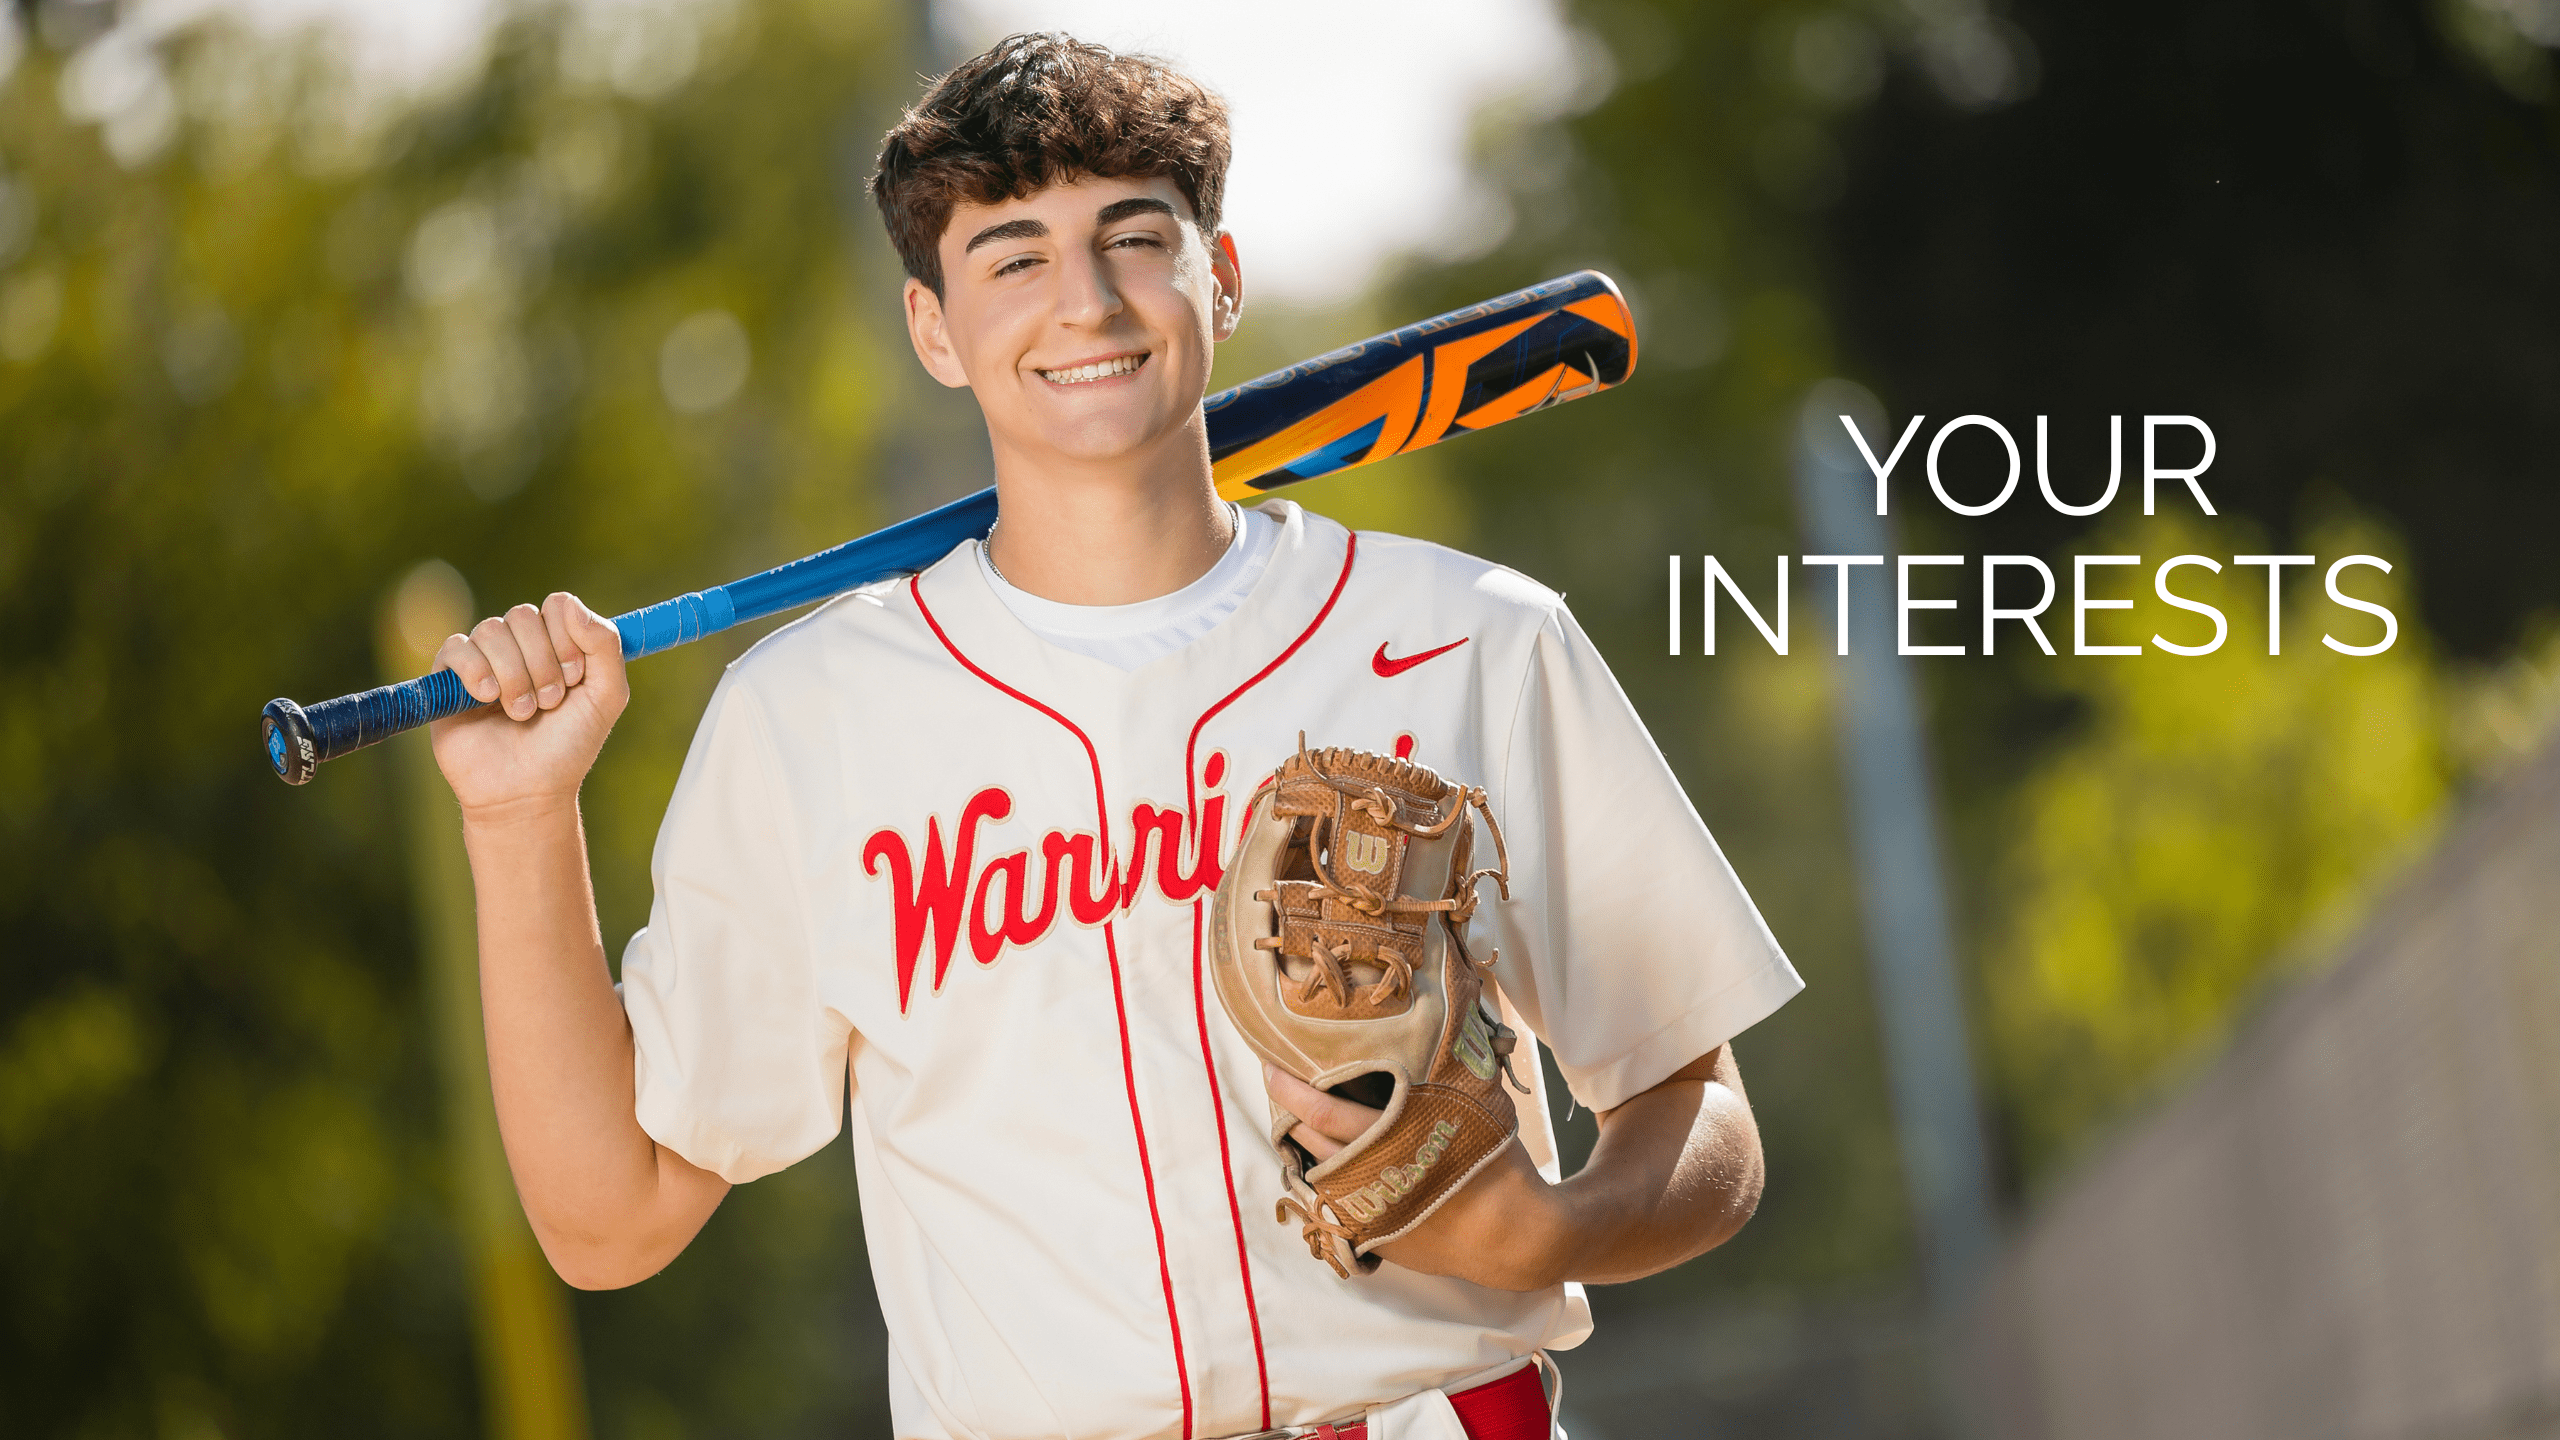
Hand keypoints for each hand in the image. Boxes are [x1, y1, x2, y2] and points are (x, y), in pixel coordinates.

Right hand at [427, 592, 628, 817]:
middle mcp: (521, 646)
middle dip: (541, 663)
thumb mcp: (605, 697)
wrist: (527, 790)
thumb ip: (604, 645)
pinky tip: (487, 699)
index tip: (575, 678)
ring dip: (513, 675)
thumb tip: (568, 602)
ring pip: (492, 630)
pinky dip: (475, 671)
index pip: (558, 605)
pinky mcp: (450, 677)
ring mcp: (485, 659)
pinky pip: (457, 647)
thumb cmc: (568, 747)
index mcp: (558, 644)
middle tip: (549, 703)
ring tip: (522, 713)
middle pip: (524, 615)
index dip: (566, 637)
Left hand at [1263, 1064, 1575, 1290]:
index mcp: (1396, 1139)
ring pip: (1314, 1169)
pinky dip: (1320, 1172)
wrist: (1513, 1235)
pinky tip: (1319, 1153)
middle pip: (1310, 1138)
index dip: (1290, 1087)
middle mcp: (1374, 1176)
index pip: (1323, 1111)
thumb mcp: (1473, 1105)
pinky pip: (1329, 1200)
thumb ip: (1441, 1070)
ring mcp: (1368, 1210)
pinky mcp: (1371, 1234)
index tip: (1271, 1063)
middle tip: (1273, 1077)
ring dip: (1299, 1140)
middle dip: (1286, 1107)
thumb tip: (1428, 1025)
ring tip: (1290, 1111)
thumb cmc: (1497, 1161)